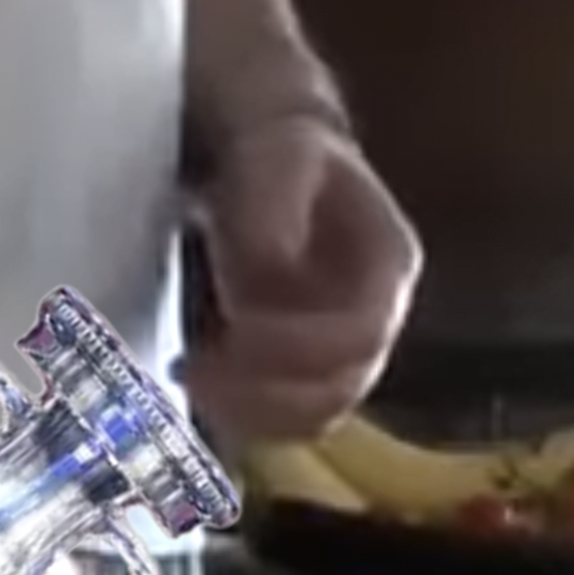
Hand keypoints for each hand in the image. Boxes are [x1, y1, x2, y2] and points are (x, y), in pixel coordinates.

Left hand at [179, 115, 421, 442]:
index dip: (297, 346)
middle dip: (263, 390)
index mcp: (386, 267)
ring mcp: (341, 356)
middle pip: (339, 390)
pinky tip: (193, 378)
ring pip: (310, 417)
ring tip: (187, 372)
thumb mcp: (276, 154)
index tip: (230, 329)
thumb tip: (274, 269)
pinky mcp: (301, 375)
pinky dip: (238, 414)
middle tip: (191, 367)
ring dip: (247, 411)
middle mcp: (376, 321)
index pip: (360, 335)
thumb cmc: (277, 157)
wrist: (270, 168)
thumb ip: (276, 205)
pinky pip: (281, 420)